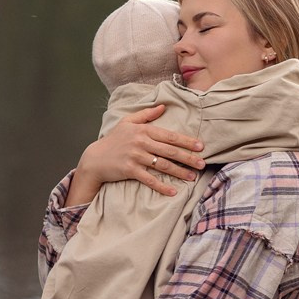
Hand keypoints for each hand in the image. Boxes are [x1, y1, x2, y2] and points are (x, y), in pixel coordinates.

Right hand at [69, 104, 206, 202]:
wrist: (95, 158)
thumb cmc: (113, 140)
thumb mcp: (127, 122)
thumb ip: (146, 114)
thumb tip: (163, 106)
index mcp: (143, 130)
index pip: (170, 136)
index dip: (186, 141)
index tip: (200, 147)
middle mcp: (141, 142)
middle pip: (170, 151)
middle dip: (188, 158)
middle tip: (202, 163)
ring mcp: (135, 157)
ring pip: (162, 165)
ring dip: (179, 172)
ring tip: (192, 177)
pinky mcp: (129, 170)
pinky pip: (149, 179)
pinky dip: (161, 186)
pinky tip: (173, 191)